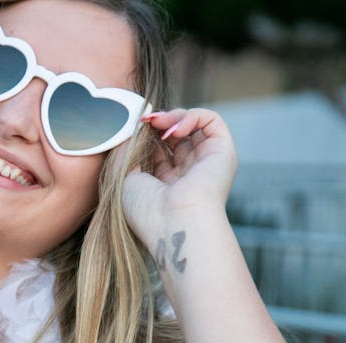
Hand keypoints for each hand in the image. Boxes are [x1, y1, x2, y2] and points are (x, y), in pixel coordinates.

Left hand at [122, 108, 237, 247]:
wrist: (175, 224)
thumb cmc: (146, 210)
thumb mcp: (123, 180)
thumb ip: (124, 152)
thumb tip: (129, 131)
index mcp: (165, 184)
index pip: (157, 148)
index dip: (144, 135)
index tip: (132, 131)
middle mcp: (187, 173)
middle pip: (174, 135)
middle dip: (158, 123)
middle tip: (145, 123)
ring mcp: (205, 162)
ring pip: (193, 124)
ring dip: (173, 116)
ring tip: (158, 124)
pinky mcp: (222, 152)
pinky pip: (211, 121)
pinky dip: (191, 116)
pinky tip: (174, 130)